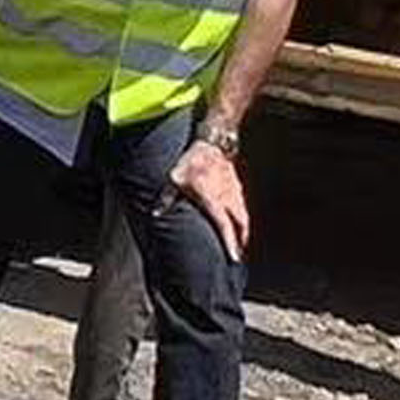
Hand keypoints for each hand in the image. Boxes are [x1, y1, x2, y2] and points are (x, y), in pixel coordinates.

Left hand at [171, 130, 250, 258]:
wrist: (212, 142)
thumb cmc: (192, 161)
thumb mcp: (175, 179)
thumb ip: (167, 198)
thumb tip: (156, 215)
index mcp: (212, 200)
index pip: (224, 226)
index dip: (230, 243)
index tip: (234, 257)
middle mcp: (227, 199)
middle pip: (240, 226)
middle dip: (240, 242)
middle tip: (238, 256)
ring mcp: (234, 193)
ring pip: (243, 217)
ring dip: (242, 231)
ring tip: (239, 243)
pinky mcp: (237, 187)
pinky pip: (242, 207)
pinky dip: (241, 218)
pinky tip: (237, 222)